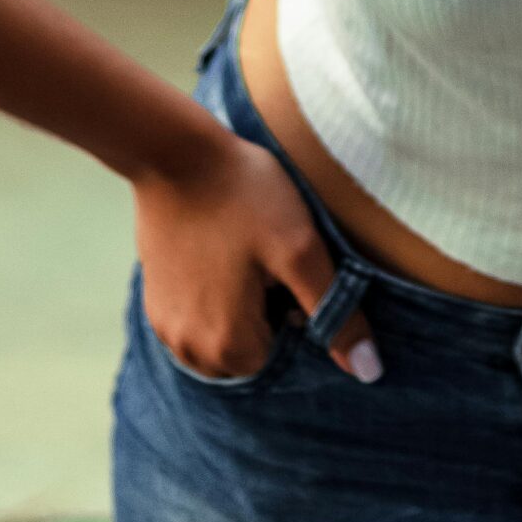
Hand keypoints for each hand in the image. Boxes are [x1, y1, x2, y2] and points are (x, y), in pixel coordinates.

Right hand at [132, 125, 381, 383]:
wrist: (173, 151)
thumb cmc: (243, 195)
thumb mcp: (299, 248)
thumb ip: (334, 311)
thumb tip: (367, 370)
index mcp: (227, 347)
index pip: (284, 357)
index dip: (295, 313)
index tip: (285, 271)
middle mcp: (189, 351)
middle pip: (252, 354)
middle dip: (267, 317)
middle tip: (266, 261)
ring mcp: (166, 327)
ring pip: (223, 341)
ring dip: (240, 311)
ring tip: (243, 258)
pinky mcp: (153, 301)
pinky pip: (196, 322)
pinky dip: (213, 300)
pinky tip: (219, 256)